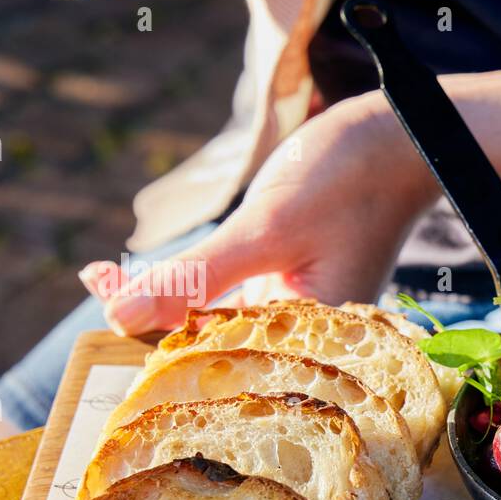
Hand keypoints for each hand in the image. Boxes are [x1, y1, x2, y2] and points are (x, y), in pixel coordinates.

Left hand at [82, 94, 435, 335]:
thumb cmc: (348, 181)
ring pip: (221, 318)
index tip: (103, 319)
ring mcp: (300, 308)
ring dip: (169, 298)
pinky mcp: (294, 281)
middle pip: (218, 344)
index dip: (158, 344)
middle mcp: (308, 336)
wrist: (402, 139)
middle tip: (97, 286)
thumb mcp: (265, 229)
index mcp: (313, 343)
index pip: (220, 360)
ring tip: (105, 278)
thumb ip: (196, 276)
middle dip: (156, 322)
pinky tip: (154, 273)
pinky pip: (236, 293)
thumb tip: (116, 317)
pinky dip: (197, 282)